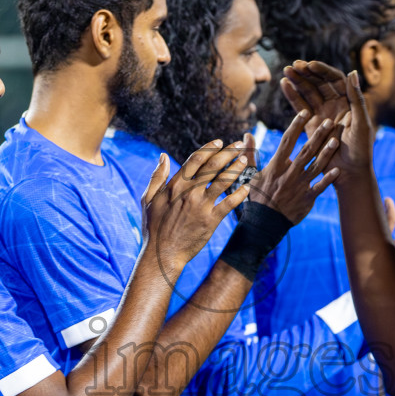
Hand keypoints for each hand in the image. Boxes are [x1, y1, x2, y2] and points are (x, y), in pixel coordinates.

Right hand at [140, 139, 249, 268]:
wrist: (162, 254)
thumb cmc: (154, 227)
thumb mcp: (148, 199)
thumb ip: (157, 176)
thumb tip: (163, 156)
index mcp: (175, 185)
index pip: (195, 159)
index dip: (209, 148)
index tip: (219, 141)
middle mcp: (189, 193)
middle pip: (212, 166)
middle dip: (227, 153)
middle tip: (238, 145)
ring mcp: (201, 206)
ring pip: (223, 181)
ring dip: (236, 168)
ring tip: (244, 160)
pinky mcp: (210, 221)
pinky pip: (229, 204)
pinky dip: (239, 194)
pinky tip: (246, 188)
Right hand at [244, 113, 339, 224]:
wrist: (263, 223)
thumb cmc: (257, 197)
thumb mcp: (249, 174)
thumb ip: (250, 153)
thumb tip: (246, 134)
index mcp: (276, 165)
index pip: (287, 140)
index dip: (296, 125)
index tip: (305, 112)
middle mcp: (289, 173)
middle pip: (306, 150)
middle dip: (318, 135)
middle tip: (330, 121)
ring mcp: (299, 186)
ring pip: (316, 166)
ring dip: (327, 153)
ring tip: (337, 140)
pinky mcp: (307, 199)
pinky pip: (320, 187)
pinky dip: (329, 179)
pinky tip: (338, 169)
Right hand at [281, 62, 374, 179]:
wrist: (349, 172)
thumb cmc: (360, 150)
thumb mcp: (361, 123)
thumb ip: (356, 99)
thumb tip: (353, 72)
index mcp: (348, 102)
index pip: (335, 80)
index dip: (322, 71)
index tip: (310, 65)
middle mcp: (335, 105)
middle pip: (319, 83)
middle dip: (307, 73)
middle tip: (294, 65)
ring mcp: (322, 114)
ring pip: (308, 93)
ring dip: (298, 81)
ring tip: (286, 71)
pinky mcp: (311, 125)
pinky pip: (300, 107)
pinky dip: (292, 96)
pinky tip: (284, 85)